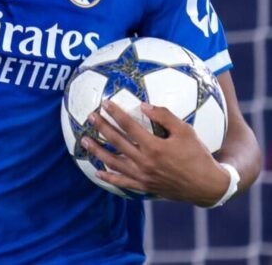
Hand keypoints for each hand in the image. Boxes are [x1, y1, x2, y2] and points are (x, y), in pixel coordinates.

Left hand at [82, 100, 230, 206]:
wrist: (207, 186)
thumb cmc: (198, 155)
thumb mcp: (186, 131)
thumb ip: (165, 117)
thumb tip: (144, 105)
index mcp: (154, 147)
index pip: (129, 126)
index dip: (115, 113)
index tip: (104, 103)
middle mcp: (145, 162)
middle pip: (117, 142)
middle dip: (101, 127)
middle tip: (90, 117)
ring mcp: (143, 176)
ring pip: (113, 162)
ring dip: (97, 150)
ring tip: (84, 141)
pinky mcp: (144, 187)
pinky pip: (122, 182)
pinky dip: (108, 177)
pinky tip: (98, 171)